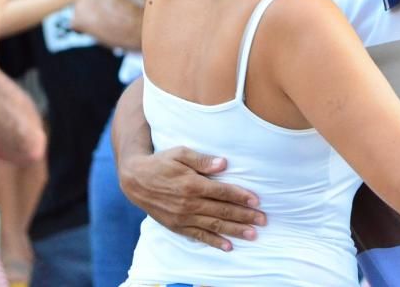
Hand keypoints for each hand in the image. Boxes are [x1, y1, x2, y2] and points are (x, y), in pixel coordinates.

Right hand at [118, 146, 265, 251]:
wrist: (135, 180)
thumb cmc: (160, 162)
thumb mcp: (180, 153)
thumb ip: (202, 160)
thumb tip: (223, 164)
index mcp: (192, 184)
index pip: (222, 192)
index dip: (241, 196)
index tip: (257, 201)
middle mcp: (189, 203)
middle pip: (222, 210)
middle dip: (245, 216)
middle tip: (263, 220)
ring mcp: (182, 217)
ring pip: (214, 225)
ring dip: (235, 231)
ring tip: (253, 235)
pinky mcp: (176, 226)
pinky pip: (198, 236)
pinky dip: (214, 242)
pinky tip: (228, 246)